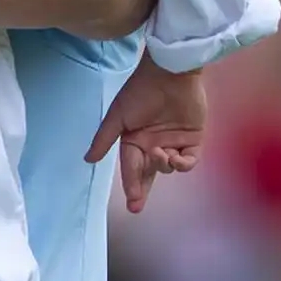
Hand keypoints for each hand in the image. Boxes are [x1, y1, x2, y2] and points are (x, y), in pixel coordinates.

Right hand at [85, 51, 206, 214]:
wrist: (169, 75)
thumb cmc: (139, 93)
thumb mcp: (117, 117)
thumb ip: (104, 140)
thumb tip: (88, 160)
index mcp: (134, 140)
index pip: (131, 168)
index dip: (131, 186)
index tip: (132, 204)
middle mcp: (152, 144)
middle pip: (148, 174)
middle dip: (142, 190)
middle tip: (137, 206)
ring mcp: (173, 142)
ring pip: (168, 168)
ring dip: (163, 165)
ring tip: (161, 154)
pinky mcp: (193, 140)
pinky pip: (189, 161)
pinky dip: (183, 164)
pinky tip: (175, 158)